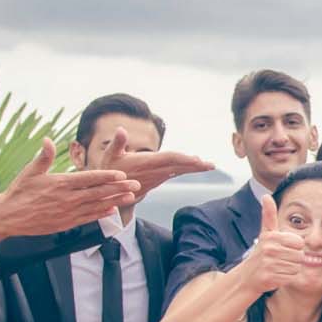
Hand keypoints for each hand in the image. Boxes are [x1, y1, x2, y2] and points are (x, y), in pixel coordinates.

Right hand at [0, 139, 136, 243]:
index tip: (122, 174)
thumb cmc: (19, 191)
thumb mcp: (30, 171)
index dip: (107, 176)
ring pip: (97, 205)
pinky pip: (88, 218)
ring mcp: (68, 212)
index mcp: (61, 183)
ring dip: (115, 200)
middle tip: (136, 184)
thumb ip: (44, 156)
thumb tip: (47, 139)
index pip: (89, 179)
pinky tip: (112, 209)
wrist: (9, 217)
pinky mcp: (66, 223)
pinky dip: (101, 213)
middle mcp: (68, 198)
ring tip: (131, 196)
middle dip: (119, 188)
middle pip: (98, 192)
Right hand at [92, 128, 214, 202]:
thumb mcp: (110, 155)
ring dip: (194, 168)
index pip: (168, 159)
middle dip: (195, 166)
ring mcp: (158, 176)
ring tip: (209, 165)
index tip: (197, 160)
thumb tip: (120, 129)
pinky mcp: (159, 179)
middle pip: (178, 166)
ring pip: (179, 170)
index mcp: (146, 163)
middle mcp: (155, 171)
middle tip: (211, 165)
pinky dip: (187, 168)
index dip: (183, 159)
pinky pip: (176, 172)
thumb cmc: (111, 170)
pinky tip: (197, 166)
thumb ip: (118, 142)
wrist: (113, 192)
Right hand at [238, 193, 308, 292]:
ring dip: (289, 269)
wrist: (247, 277)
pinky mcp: (270, 277)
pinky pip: (291, 278)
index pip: (299, 242)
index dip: (294, 247)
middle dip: (293, 259)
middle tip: (280, 259)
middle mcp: (270, 249)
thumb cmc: (261, 253)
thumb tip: (266, 196)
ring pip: (296, 267)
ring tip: (277, 267)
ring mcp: (269, 264)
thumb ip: (269, 215)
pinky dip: (286, 278)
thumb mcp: (265, 233)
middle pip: (300, 255)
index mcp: (272, 236)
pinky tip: (276, 275)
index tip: (283, 248)